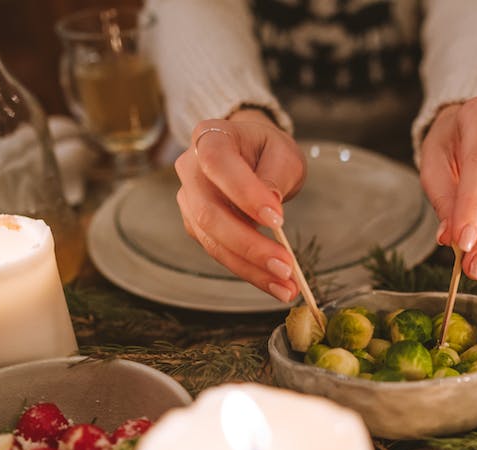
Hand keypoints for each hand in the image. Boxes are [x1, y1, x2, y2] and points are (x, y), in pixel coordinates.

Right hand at [173, 108, 305, 301]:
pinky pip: (220, 253)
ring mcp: (189, 201)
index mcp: (210, 138)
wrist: (251, 155)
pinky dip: (249, 271)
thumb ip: (276, 174)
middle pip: (209, 213)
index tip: (277, 219)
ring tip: (287, 285)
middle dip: (249, 244)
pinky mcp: (197, 227)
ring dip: (251, 268)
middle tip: (286, 265)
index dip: (244, 193)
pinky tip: (276, 283)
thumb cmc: (267, 150)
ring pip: (213, 241)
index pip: (217, 164)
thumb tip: (270, 204)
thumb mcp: (283, 152)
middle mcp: (190, 169)